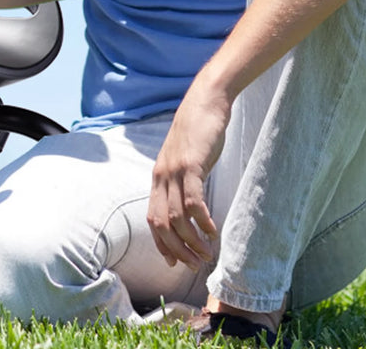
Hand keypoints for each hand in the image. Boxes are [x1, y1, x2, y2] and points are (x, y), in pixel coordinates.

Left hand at [147, 83, 230, 269]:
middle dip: (178, 250)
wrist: (205, 101)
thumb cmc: (199, 131)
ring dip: (192, 241)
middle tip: (195, 265)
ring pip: (177, 218)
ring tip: (208, 254)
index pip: (152, 218)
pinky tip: (213, 232)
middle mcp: (161, 176)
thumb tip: (191, 205)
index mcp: (158, 176)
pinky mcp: (191, 164)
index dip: (162, 243)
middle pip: (162, 224)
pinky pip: (193, 201)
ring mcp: (174, 170)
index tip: (175, 261)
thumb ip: (183, 179)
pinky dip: (202, 221)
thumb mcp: (185, 158)